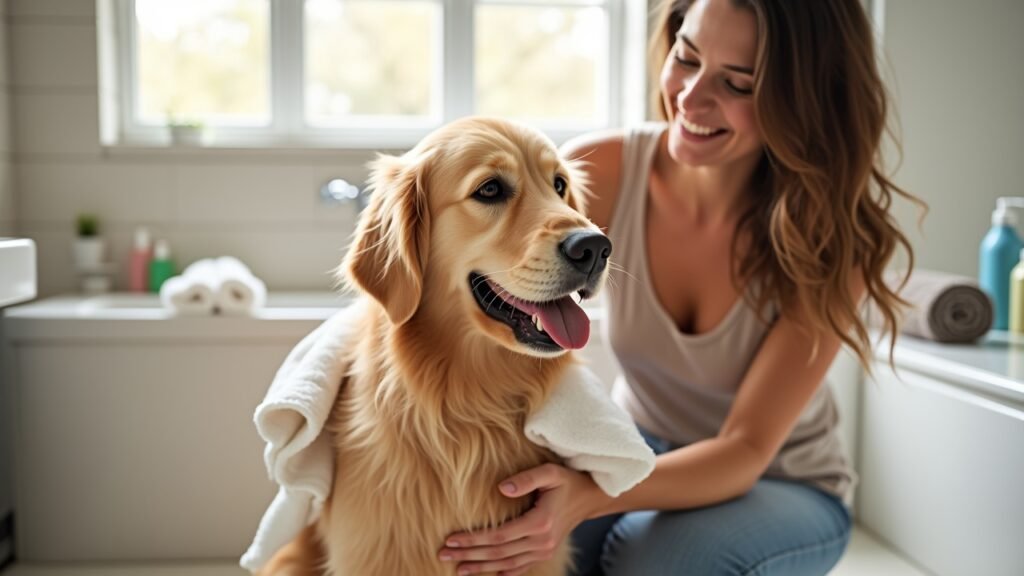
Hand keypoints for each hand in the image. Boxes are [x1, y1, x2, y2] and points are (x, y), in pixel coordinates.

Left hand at [438, 463, 606, 575]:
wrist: (590, 498)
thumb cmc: (567, 481)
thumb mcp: (549, 472)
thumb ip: (526, 479)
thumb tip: (501, 489)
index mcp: (540, 522)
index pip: (498, 536)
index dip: (473, 539)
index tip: (450, 539)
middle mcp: (541, 541)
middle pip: (498, 553)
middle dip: (469, 555)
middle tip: (443, 555)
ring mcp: (544, 550)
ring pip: (506, 564)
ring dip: (481, 567)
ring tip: (457, 568)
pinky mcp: (545, 552)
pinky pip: (520, 567)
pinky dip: (503, 573)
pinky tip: (488, 575)